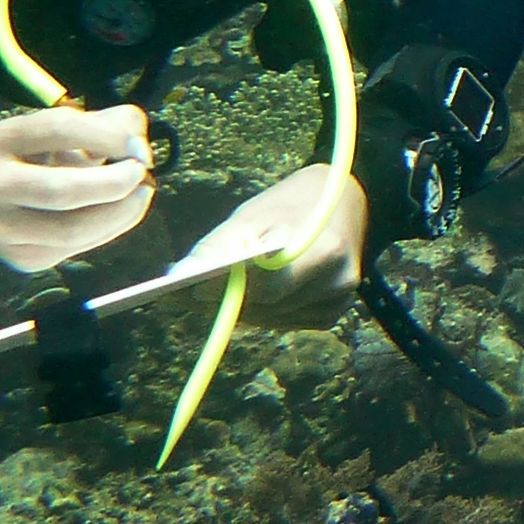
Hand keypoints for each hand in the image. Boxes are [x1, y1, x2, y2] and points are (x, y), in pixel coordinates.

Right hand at [0, 104, 154, 272]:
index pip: (60, 130)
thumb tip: (139, 148)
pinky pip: (75, 249)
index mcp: (6, 138)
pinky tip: (119, 214)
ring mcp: (1, 227)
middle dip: (114, 184)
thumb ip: (111, 125)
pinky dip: (109, 230)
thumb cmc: (43, 157)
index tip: (140, 148)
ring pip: (70, 230)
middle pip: (61, 190)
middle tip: (142, 175)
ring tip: (140, 195)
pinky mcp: (20, 257)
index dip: (108, 137)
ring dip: (120, 213)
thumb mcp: (71, 130)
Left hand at [187, 163, 367, 329]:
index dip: (229, 289)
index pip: (270, 284)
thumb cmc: (291, 205)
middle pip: (269, 306)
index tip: (193, 290)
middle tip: (194, 292)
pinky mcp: (333, 313)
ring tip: (223, 289)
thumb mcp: (253, 214)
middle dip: (230, 300)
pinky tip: (257, 293)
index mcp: (324, 249)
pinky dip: (264, 312)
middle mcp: (338, 280)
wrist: (344, 201)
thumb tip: (179, 279)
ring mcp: (339, 300)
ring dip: (245, 308)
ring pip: (273, 319)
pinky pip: (286, 322)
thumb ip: (220, 246)